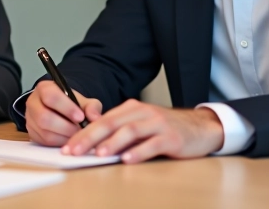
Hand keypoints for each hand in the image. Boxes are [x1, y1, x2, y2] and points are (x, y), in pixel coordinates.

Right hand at [25, 81, 102, 146]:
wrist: (60, 110)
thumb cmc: (71, 103)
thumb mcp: (83, 101)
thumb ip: (91, 107)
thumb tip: (95, 118)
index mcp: (44, 89)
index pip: (51, 97)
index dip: (67, 108)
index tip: (80, 117)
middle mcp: (33, 102)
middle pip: (44, 117)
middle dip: (66, 127)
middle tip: (80, 130)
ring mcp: (30, 119)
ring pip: (44, 132)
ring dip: (64, 136)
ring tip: (77, 135)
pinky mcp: (32, 133)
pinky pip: (45, 142)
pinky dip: (60, 142)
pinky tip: (70, 139)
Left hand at [63, 99, 223, 162]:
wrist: (200, 127)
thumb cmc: (166, 128)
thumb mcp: (140, 124)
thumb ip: (119, 130)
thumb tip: (92, 143)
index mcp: (131, 109)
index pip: (101, 121)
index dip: (83, 133)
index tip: (67, 146)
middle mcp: (143, 113)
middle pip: (111, 124)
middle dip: (90, 138)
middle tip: (75, 151)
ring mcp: (158, 124)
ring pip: (130, 131)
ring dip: (113, 143)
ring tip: (98, 154)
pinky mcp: (172, 137)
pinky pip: (153, 144)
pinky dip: (139, 152)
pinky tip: (128, 159)